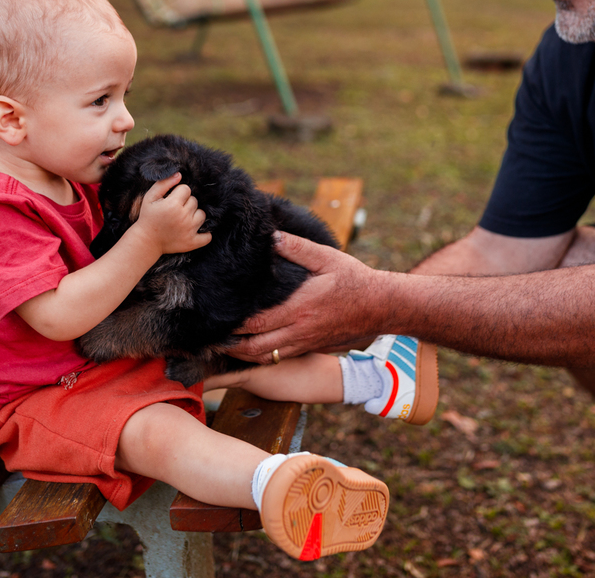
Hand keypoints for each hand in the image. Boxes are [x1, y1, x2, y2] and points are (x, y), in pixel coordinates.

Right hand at [130, 173, 210, 253]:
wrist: (146, 241)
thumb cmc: (148, 217)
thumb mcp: (150, 197)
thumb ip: (164, 183)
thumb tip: (179, 174)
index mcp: (173, 205)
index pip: (186, 189)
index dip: (178, 193)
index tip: (171, 199)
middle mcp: (183, 217)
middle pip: (195, 201)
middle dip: (186, 203)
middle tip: (175, 211)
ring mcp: (189, 231)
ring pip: (202, 215)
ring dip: (194, 215)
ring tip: (183, 219)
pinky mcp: (192, 243)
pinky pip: (208, 236)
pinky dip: (205, 234)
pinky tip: (195, 231)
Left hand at [228, 232, 382, 362]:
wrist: (383, 307)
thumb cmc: (355, 280)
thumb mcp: (328, 258)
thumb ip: (297, 248)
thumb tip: (271, 236)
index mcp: (299, 309)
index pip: (256, 323)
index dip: (232, 325)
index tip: (214, 318)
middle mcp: (299, 331)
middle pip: (254, 348)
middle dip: (230, 346)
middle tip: (210, 337)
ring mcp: (305, 343)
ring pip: (265, 357)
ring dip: (243, 354)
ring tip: (225, 344)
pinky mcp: (312, 348)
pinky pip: (280, 357)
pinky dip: (261, 356)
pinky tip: (252, 346)